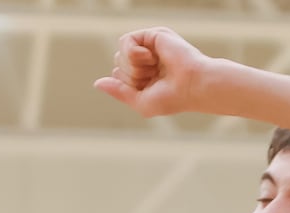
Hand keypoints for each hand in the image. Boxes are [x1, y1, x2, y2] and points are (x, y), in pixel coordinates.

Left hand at [94, 27, 210, 118]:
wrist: (193, 85)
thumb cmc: (172, 98)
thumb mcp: (140, 101)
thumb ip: (118, 91)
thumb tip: (97, 83)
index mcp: (144, 75)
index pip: (118, 75)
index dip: (128, 85)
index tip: (148, 89)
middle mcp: (146, 59)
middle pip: (117, 63)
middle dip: (130, 76)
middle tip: (153, 78)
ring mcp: (150, 46)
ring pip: (120, 53)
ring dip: (133, 66)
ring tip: (154, 68)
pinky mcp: (153, 35)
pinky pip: (126, 41)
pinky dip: (134, 54)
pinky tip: (151, 58)